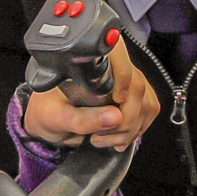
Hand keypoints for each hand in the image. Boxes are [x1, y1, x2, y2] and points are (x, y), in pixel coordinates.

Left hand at [22, 34, 158, 149]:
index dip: (124, 78)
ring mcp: (127, 81)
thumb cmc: (48, 111)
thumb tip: (115, 117)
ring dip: (129, 130)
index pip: (120, 56)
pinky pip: (148, 112)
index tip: (115, 103)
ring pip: (147, 104)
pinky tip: (116, 139)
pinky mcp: (134, 96)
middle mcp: (113, 67)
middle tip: (98, 136)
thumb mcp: (56, 117)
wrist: (50, 118)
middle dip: (124, 120)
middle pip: (137, 88)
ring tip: (102, 139)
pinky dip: (135, 131)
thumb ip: (82, 119)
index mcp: (89, 61)